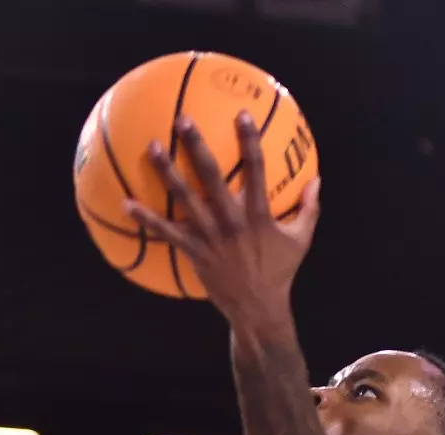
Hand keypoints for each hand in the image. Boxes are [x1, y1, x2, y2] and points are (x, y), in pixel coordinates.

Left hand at [128, 112, 319, 329]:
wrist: (258, 309)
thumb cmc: (280, 272)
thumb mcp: (301, 239)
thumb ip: (309, 208)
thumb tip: (318, 180)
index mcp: (259, 214)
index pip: (256, 169)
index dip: (250, 140)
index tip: (242, 114)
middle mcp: (232, 221)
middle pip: (212, 176)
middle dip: (197, 146)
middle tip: (182, 119)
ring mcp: (211, 236)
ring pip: (185, 199)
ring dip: (168, 172)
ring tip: (153, 147)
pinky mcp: (194, 252)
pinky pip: (167, 233)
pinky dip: (146, 219)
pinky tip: (126, 204)